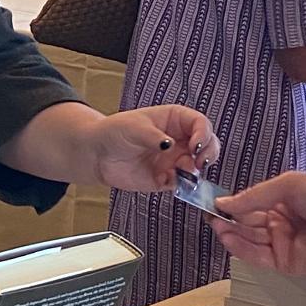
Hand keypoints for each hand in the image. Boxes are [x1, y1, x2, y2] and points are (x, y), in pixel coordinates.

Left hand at [87, 105, 218, 192]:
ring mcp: (173, 160)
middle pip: (207, 145)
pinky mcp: (165, 178)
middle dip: (208, 153)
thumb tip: (170, 145)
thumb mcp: (134, 128)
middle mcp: (179, 140)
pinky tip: (168, 181)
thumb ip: (154, 137)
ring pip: (197, 166)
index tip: (195, 145)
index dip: (203, 134)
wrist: (96, 154)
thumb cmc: (115, 132)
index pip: (200, 124)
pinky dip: (181, 185)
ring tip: (183, 171)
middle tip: (200, 162)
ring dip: (195, 171)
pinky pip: (181, 184)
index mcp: (175, 120)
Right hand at [210, 173, 305, 275]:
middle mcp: (281, 223)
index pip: (250, 206)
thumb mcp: (288, 185)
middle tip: (210, 215)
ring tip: (216, 224)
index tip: (212, 203)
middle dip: (228, 220)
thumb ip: (254, 196)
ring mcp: (283, 244)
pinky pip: (259, 257)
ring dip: (231, 233)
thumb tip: (224, 202)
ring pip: (250, 241)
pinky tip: (228, 238)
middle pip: (247, 224)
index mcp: (283, 202)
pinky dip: (241, 249)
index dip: (231, 205)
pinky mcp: (286, 263)